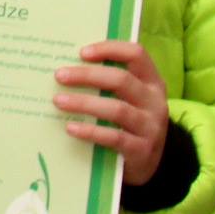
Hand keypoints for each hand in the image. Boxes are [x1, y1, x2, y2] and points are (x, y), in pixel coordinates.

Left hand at [53, 41, 167, 185]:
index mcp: (153, 81)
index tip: (82, 52)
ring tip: (59, 101)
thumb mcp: (132, 99)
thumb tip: (71, 67)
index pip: (136, 54)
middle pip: (122, 80)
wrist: (150, 164)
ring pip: (116, 109)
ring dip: (84, 103)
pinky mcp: (141, 150)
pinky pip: (114, 138)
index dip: (110, 49)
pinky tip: (71, 128)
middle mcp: (155, 101)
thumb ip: (112, 83)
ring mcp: (150, 127)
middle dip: (88, 75)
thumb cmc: (132, 123)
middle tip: (60, 75)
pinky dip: (90, 131)